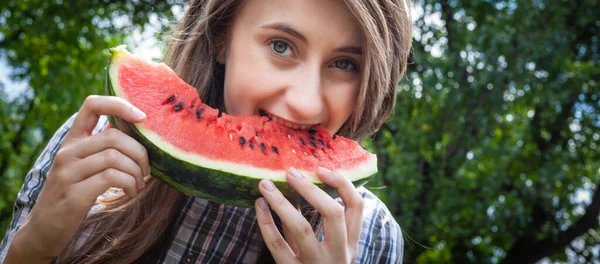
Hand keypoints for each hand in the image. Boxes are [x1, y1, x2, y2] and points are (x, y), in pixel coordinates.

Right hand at [6, 95, 149, 261]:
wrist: (44, 228)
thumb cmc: (73, 193)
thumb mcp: (83, 164)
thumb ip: (103, 146)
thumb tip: (136, 128)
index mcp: (72, 140)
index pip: (92, 105)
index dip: (120, 105)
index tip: (142, 117)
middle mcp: (67, 152)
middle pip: (115, 136)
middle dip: (140, 153)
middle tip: (146, 171)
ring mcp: (68, 173)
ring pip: (116, 157)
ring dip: (136, 173)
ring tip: (138, 185)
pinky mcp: (74, 194)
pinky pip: (112, 178)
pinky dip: (130, 185)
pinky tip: (130, 193)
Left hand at [255, 167, 363, 262]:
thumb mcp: (328, 249)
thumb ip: (320, 222)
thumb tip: (302, 183)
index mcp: (351, 245)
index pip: (356, 207)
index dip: (341, 183)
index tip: (321, 168)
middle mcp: (338, 255)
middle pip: (333, 214)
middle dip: (311, 189)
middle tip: (290, 172)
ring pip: (301, 228)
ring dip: (281, 202)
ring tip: (265, 185)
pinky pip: (277, 246)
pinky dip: (266, 223)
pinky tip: (259, 206)